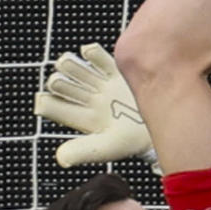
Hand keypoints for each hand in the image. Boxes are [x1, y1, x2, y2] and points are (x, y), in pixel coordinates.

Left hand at [34, 43, 154, 165]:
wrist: (166, 124)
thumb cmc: (137, 140)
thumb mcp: (109, 147)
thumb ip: (84, 151)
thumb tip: (60, 157)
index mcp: (84, 119)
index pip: (55, 108)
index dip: (46, 102)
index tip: (44, 99)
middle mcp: (91, 101)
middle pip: (62, 85)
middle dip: (57, 81)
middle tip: (59, 81)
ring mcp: (103, 86)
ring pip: (76, 69)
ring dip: (67, 64)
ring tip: (68, 64)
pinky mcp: (119, 73)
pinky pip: (98, 57)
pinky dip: (90, 52)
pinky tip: (88, 52)